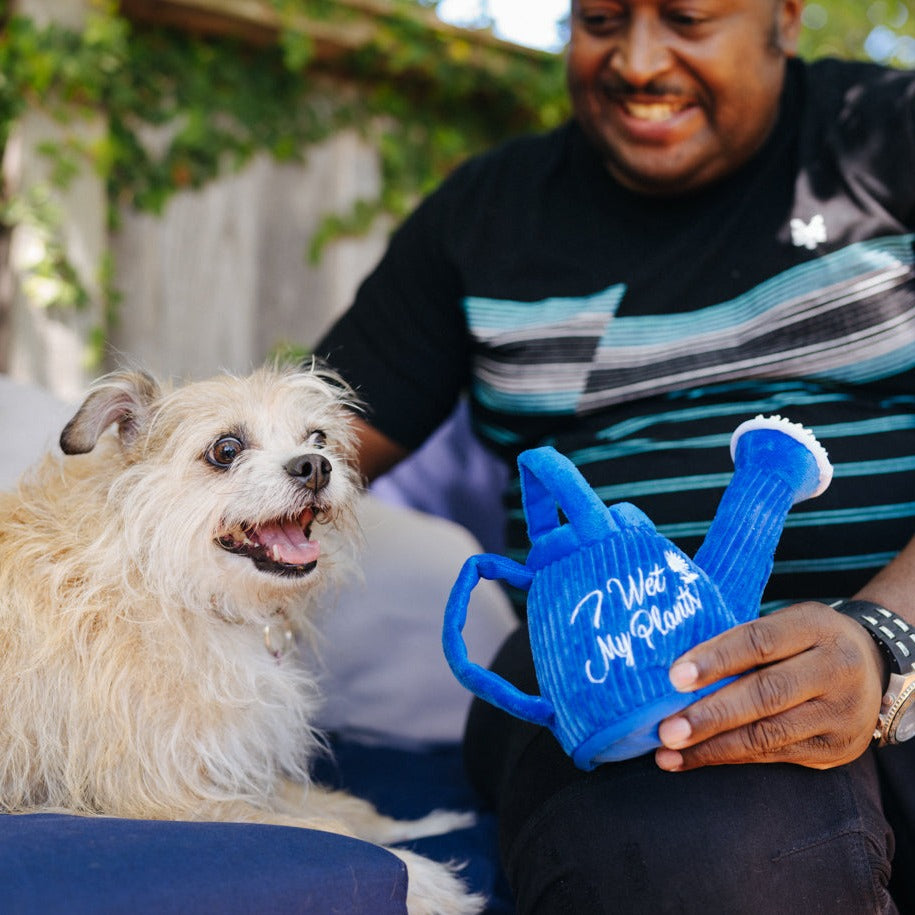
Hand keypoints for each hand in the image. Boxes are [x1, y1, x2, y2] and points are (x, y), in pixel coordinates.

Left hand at [655, 601, 884, 770]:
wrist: (872, 668)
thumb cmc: (805, 640)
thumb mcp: (787, 623)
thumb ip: (743, 639)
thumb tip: (677, 669)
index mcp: (816, 626)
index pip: (760, 641)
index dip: (716, 659)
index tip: (674, 678)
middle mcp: (835, 669)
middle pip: (766, 694)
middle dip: (711, 715)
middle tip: (666, 730)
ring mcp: (840, 713)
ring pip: (769, 734)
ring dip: (712, 745)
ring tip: (669, 750)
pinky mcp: (836, 749)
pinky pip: (775, 755)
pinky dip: (729, 757)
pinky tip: (694, 758)